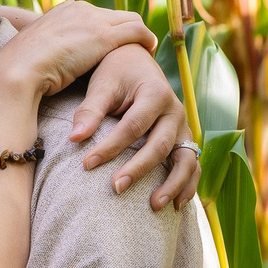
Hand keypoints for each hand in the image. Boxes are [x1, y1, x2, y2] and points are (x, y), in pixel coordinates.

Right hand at [0, 0, 155, 102]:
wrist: (17, 70)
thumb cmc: (20, 70)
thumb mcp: (34, 52)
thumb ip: (47, 49)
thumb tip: (48, 62)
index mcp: (62, 9)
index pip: (94, 14)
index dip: (105, 29)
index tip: (110, 46)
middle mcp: (79, 8)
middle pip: (115, 15)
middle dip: (125, 30)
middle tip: (134, 48)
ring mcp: (92, 20)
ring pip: (130, 19)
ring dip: (139, 35)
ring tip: (145, 51)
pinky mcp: (103, 36)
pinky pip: (137, 31)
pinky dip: (147, 39)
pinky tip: (150, 51)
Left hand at [74, 43, 200, 209]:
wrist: (137, 61)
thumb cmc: (117, 73)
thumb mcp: (102, 85)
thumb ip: (90, 111)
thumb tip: (75, 139)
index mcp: (155, 93)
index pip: (133, 126)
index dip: (111, 147)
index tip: (87, 164)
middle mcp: (175, 112)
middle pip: (160, 146)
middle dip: (139, 169)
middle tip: (116, 188)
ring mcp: (183, 128)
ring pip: (186, 160)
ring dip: (173, 184)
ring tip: (155, 206)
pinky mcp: (184, 140)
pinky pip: (192, 165)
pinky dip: (188, 185)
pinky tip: (176, 206)